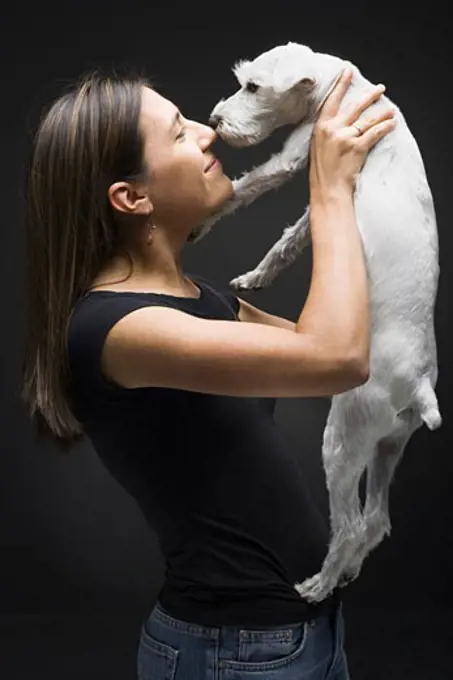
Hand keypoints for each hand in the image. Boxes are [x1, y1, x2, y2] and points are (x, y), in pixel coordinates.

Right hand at [309, 68, 395, 195]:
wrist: (327, 189)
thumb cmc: (322, 172)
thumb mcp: (318, 147)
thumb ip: (327, 132)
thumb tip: (341, 121)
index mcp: (321, 128)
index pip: (332, 101)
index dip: (341, 85)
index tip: (348, 72)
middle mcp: (333, 129)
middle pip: (355, 107)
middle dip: (370, 96)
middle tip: (380, 88)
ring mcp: (345, 137)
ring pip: (368, 120)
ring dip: (382, 114)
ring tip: (391, 110)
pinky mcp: (357, 147)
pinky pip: (375, 133)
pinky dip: (385, 127)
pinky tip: (392, 123)